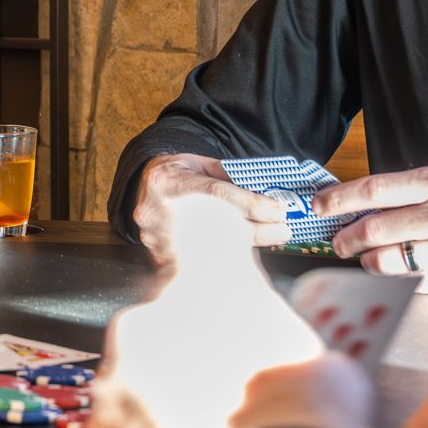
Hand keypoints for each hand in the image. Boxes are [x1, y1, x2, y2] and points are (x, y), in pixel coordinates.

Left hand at [88, 198, 369, 427]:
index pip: (199, 223)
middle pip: (170, 319)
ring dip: (169, 397)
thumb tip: (284, 359)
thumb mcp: (324, 362)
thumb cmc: (303, 426)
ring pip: (143, 375)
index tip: (205, 235)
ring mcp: (117, 374)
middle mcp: (151, 315)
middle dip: (194, 348)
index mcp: (211, 285)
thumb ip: (285, 340)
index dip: (205, 228)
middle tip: (233, 394)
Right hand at [130, 154, 287, 268]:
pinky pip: (198, 262)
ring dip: (244, 247)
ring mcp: (156, 237)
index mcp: (168, 180)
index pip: (214, 193)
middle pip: (216, 226)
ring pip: (210, 248)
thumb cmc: (178, 176)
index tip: (276, 212)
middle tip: (282, 230)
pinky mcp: (159, 257)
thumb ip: (228, 177)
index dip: (249, 204)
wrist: (145, 189)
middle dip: (256, 230)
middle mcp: (157, 210)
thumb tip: (263, 195)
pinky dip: (223, 259)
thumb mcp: (201, 165)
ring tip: (269, 239)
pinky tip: (242, 254)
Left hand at [323, 166, 427, 292]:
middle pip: (371, 228)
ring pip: (383, 260)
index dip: (338, 199)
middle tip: (338, 240)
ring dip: (364, 260)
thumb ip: (413, 188)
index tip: (320, 205)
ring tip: (363, 257)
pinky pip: (405, 282)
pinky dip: (388, 279)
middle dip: (345, 236)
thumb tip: (365, 199)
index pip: (373, 190)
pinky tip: (388, 273)